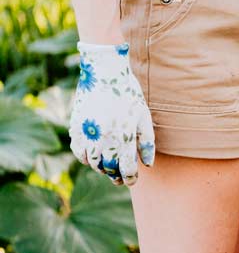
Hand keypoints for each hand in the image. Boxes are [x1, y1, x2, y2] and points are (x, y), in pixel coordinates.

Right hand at [69, 42, 155, 185]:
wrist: (104, 72)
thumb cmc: (128, 93)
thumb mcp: (144, 116)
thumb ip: (147, 143)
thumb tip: (148, 165)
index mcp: (124, 137)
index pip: (126, 169)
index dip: (130, 178)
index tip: (132, 180)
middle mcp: (104, 138)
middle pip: (109, 168)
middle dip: (115, 176)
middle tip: (120, 178)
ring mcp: (88, 133)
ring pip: (92, 163)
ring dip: (101, 168)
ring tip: (108, 167)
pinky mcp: (75, 127)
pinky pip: (78, 151)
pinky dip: (85, 158)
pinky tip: (93, 156)